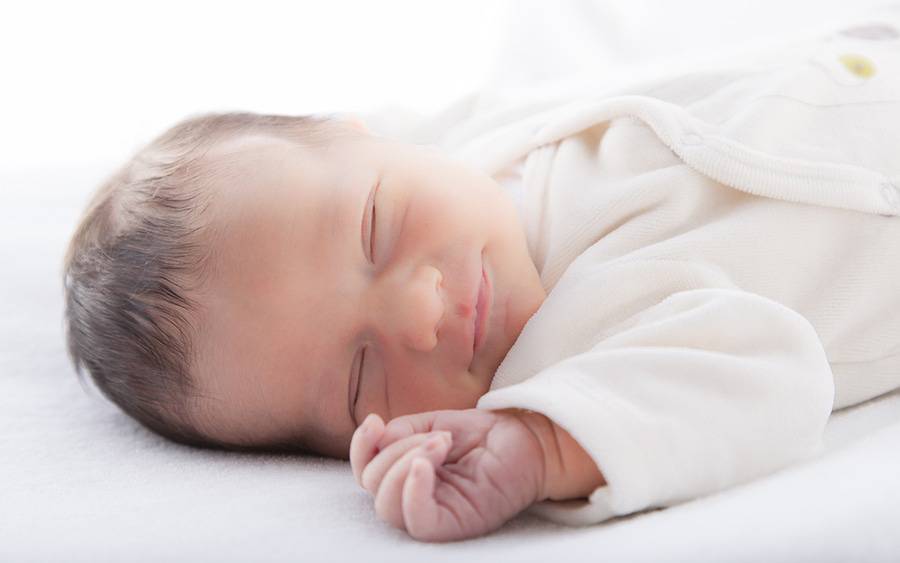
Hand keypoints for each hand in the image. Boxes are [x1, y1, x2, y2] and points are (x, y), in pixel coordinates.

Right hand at [349, 408, 547, 541]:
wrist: (527, 438)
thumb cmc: (484, 435)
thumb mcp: (433, 423)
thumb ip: (401, 431)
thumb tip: (376, 439)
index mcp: (406, 475)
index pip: (366, 474)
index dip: (360, 449)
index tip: (374, 421)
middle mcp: (415, 498)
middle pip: (374, 487)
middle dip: (395, 451)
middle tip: (434, 435)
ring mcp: (435, 514)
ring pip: (390, 507)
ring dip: (405, 464)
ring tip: (439, 443)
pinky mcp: (454, 525)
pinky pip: (418, 522)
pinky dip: (413, 492)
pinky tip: (425, 465)